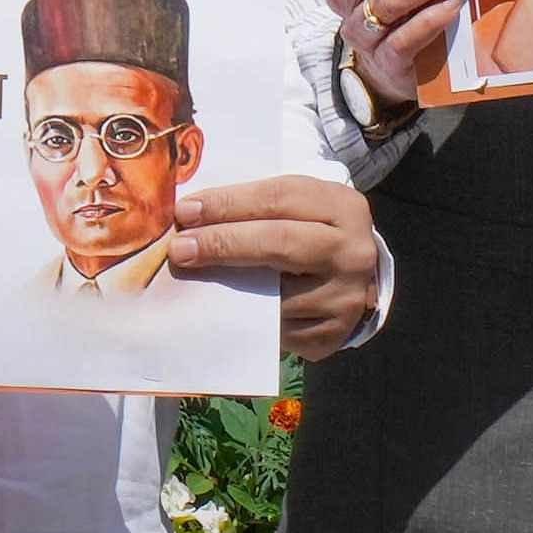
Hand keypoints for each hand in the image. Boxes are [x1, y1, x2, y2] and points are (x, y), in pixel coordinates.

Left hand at [179, 174, 382, 359]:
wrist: (351, 274)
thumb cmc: (308, 230)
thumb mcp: (296, 206)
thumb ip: (252, 206)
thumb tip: (189, 216)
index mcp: (342, 207)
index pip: (278, 199)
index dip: (227, 203)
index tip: (185, 212)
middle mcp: (352, 251)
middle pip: (280, 242)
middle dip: (222, 243)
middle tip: (180, 248)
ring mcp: (346, 297)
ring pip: (276, 295)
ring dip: (227, 288)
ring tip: (193, 279)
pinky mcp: (333, 334)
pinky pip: (280, 330)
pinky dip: (248, 320)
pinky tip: (225, 310)